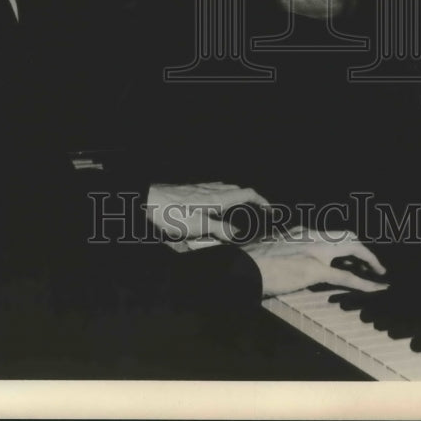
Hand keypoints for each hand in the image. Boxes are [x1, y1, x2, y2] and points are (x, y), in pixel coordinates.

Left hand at [145, 182, 269, 240]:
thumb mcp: (198, 226)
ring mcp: (203, 188)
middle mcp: (214, 189)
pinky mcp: (193, 190)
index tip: (271, 210)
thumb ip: (219, 229)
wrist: (149, 200)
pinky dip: (226, 197)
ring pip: (228, 189)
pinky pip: (217, 191)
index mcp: (219, 197)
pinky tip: (218, 207)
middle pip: (240, 190)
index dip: (262, 201)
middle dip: (252, 200)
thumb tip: (238, 233)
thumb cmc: (173, 213)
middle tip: (259, 213)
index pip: (248, 193)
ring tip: (242, 211)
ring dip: (239, 198)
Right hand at [241, 229, 387, 296]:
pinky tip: (377, 288)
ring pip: (353, 249)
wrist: (245, 266)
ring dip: (370, 260)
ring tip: (380, 272)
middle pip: (347, 236)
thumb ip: (284, 248)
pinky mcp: (315, 269)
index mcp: (300, 231)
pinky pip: (347, 276)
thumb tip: (287, 257)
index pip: (330, 234)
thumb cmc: (252, 260)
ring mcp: (315, 251)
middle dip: (363, 249)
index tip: (352, 254)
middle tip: (374, 264)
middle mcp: (311, 235)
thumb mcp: (271, 247)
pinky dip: (365, 283)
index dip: (345, 244)